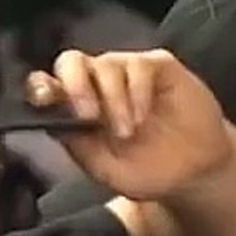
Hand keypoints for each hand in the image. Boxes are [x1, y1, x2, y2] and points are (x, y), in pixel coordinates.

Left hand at [26, 49, 231, 200]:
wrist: (195, 173)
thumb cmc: (148, 170)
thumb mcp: (106, 169)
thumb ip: (78, 145)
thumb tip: (51, 121)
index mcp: (78, 107)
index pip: (49, 85)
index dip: (40, 86)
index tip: (43, 99)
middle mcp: (99, 83)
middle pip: (72, 62)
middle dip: (74, 84)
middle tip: (88, 115)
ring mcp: (129, 72)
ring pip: (106, 64)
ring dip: (113, 100)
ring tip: (126, 132)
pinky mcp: (159, 67)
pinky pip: (140, 66)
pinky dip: (136, 92)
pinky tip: (141, 118)